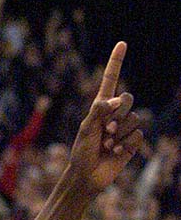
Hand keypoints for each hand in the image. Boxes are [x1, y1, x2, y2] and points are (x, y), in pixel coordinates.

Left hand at [67, 42, 142, 192]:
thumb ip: (98, 112)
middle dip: (119, 113)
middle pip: (128, 99)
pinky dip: (126, 144)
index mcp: (99, 107)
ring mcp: (124, 127)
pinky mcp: (132, 141)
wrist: (87, 176)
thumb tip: (114, 99)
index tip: (122, 43)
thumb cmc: (81, 153)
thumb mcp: (86, 130)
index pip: (110, 81)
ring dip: (120, 133)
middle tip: (106, 130)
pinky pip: (138, 134)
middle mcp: (114, 114)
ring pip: (134, 119)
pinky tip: (115, 152)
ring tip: (107, 145)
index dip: (116, 62)